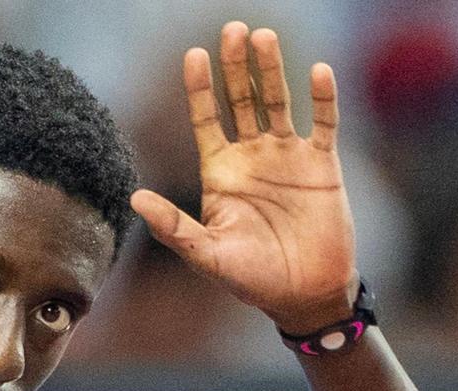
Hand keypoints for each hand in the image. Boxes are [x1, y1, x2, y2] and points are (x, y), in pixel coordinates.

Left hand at [130, 22, 359, 334]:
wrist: (303, 295)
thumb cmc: (251, 277)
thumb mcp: (206, 254)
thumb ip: (173, 226)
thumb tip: (134, 199)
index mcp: (220, 172)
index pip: (206, 120)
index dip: (199, 89)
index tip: (193, 55)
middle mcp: (252, 157)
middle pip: (241, 101)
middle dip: (235, 67)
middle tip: (231, 29)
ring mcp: (288, 157)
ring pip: (278, 102)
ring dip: (272, 70)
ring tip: (263, 37)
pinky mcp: (323, 165)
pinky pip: (323, 124)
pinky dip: (322, 98)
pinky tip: (317, 71)